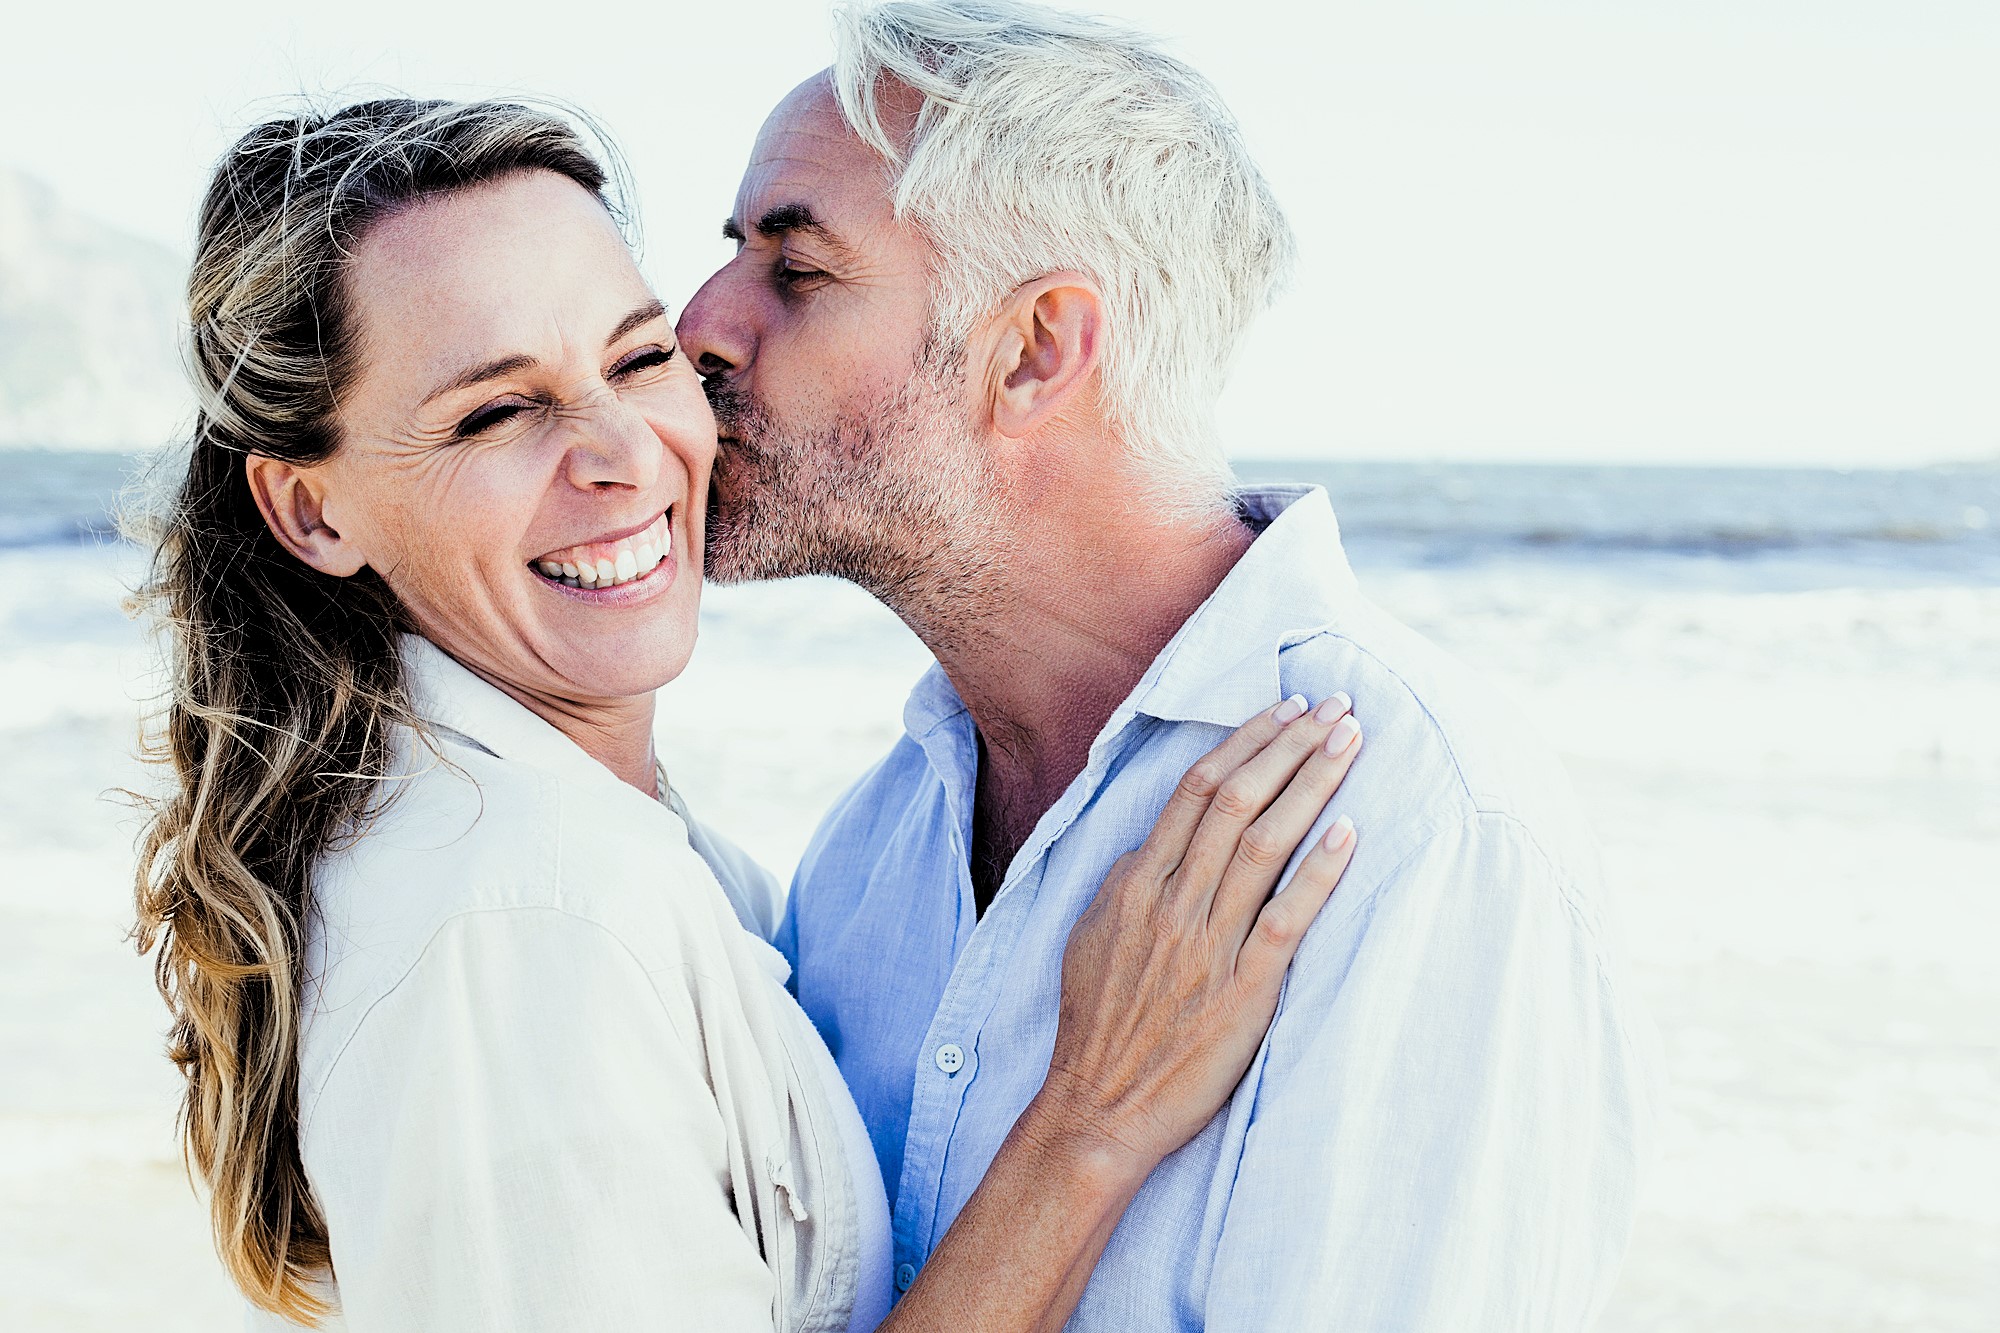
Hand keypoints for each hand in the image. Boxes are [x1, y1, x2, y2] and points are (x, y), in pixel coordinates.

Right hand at [1027, 694, 1361, 1176]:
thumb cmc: (1098, 1026)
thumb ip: (1126, 886)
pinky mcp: (1242, 991)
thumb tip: (1154, 846)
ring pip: (1263, 843)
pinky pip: (1285, 918)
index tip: (1283, 710)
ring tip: (1349, 742)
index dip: (1244, 743)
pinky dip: (1318, 871)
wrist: (1099, 1108)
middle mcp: (1171, 903)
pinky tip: (1349, 832)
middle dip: (1289, 745)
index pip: (1195, 791)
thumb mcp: (1091, 938)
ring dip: (1310, 784)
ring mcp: (1207, 945)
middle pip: (1236, 801)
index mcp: (1135, 884)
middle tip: (1334, 706)